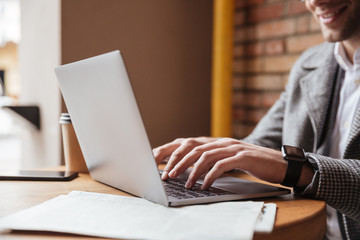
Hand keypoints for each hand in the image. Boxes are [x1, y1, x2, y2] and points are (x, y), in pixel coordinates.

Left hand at [155, 137, 288, 188]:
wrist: (279, 163)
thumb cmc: (253, 164)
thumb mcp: (230, 160)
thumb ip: (214, 161)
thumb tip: (194, 171)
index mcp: (218, 143)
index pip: (191, 144)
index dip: (176, 153)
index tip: (162, 164)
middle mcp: (223, 143)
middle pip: (195, 149)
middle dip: (179, 162)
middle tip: (168, 175)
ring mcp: (233, 148)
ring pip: (206, 156)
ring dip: (193, 171)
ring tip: (185, 183)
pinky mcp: (242, 157)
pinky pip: (222, 166)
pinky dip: (210, 176)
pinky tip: (204, 185)